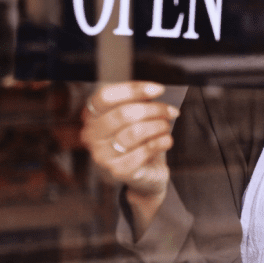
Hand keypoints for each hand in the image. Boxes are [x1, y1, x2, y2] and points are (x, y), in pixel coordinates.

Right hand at [80, 81, 178, 198]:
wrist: (144, 173)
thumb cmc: (139, 139)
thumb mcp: (135, 116)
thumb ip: (139, 102)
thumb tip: (155, 91)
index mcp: (91, 115)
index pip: (106, 96)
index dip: (133, 90)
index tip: (159, 89)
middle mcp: (91, 135)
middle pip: (123, 114)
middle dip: (154, 109)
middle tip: (172, 111)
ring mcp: (103, 155)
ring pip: (135, 132)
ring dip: (158, 126)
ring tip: (167, 126)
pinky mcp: (118, 171)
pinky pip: (144, 151)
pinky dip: (161, 142)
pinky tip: (167, 140)